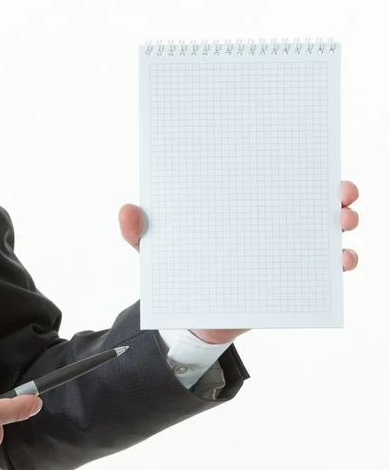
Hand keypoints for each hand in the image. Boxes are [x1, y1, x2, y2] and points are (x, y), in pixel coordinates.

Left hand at [119, 180, 359, 343]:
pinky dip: (340, 263)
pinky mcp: (291, 282)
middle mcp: (269, 224)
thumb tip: (127, 210)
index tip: (306, 150)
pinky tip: (343, 259)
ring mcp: (284, 252)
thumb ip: (139, 233)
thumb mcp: (155, 251)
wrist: (191, 318)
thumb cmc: (179, 273)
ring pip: (324, 231)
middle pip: (307, 200)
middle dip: (333, 190)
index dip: (292, 163)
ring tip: (343, 220)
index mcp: (241, 208)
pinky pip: (323, 271)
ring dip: (342, 221)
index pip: (270, 178)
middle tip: (339, 190)